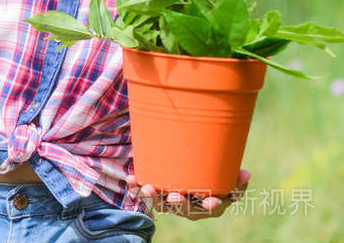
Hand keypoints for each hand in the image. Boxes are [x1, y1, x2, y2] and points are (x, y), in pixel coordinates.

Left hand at [127, 169, 249, 221]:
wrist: (188, 168)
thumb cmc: (212, 171)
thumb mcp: (224, 173)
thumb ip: (233, 175)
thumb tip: (246, 173)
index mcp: (212, 202)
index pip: (215, 207)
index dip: (212, 205)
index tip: (209, 203)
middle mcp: (193, 207)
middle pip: (187, 209)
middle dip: (179, 204)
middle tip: (174, 196)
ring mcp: (175, 203)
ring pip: (165, 204)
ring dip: (156, 197)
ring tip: (149, 188)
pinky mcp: (159, 194)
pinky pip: (148, 193)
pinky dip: (138, 187)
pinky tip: (131, 179)